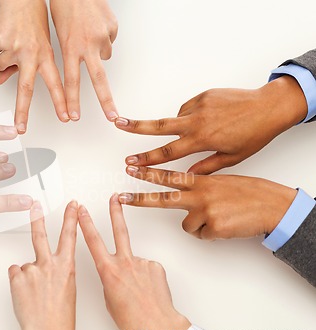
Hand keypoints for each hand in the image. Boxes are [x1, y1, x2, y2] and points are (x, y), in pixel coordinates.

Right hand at [0, 0, 67, 133]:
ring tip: (10, 43)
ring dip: (0, 60)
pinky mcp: (1, 43)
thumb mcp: (35, 45)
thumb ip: (23, 65)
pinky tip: (4, 35)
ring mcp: (16, 50)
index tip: (66, 117)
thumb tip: (3, 79)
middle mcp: (33, 55)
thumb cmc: (30, 19)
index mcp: (46, 56)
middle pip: (26, 89)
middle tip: (21, 127)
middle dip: (22, 111)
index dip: (61, 102)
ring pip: (0, 67)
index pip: (56, 84)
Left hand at [8, 201, 77, 329]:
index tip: (72, 206)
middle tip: (35, 206)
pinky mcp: (17, 277)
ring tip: (34, 293)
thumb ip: (58, 272)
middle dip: (38, 218)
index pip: (70, 235)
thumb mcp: (68, 288)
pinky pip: (15, 274)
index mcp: (67, 266)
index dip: (71, 218)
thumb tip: (46, 267)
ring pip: (26, 265)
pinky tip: (25, 295)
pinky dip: (18, 283)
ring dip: (28, 277)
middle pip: (41, 235)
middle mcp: (50, 264)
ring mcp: (32, 269)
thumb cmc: (61, 317)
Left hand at [50, 0, 117, 120]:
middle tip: (112, 117)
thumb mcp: (58, 33)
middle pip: (98, 80)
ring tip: (88, 33)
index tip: (73, 116)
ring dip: (97, 50)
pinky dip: (103, 36)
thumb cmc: (64, 4)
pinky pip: (109, 40)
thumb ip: (68, 52)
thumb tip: (78, 65)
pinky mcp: (113, 29)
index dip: (72, 101)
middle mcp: (87, 45)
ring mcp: (103, 37)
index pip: (71, 81)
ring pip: (104, 55)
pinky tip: (95, 25)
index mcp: (70, 47)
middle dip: (106, 101)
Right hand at [78, 194, 190, 329]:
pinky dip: (146, 278)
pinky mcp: (156, 267)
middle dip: (115, 212)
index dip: (85, 224)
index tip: (81, 212)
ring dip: (134, 272)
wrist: (157, 326)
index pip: (93, 241)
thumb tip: (115, 274)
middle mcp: (125, 263)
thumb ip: (110, 280)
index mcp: (108, 271)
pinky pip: (147, 269)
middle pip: (118, 231)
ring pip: (134, 261)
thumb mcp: (109, 299)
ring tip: (138, 290)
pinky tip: (148, 290)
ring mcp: (142, 263)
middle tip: (114, 198)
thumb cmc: (132, 319)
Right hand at [115, 76, 307, 173]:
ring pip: (177, 118)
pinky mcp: (204, 95)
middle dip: (136, 126)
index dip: (147, 159)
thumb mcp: (232, 157)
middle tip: (117, 123)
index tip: (131, 163)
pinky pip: (189, 108)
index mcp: (202, 139)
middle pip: (159, 125)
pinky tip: (206, 120)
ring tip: (203, 130)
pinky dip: (191, 116)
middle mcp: (196, 121)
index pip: (168, 152)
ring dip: (179, 126)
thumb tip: (188, 175)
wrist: (269, 106)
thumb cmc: (254, 134)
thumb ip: (206, 166)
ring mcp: (199, 105)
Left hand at [120, 167, 296, 238]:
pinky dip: (211, 234)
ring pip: (186, 225)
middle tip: (121, 197)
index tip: (131, 169)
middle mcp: (200, 194)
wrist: (271, 206)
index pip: (169, 176)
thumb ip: (199, 185)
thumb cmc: (247, 194)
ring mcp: (205, 211)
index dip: (148, 173)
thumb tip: (182, 192)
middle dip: (140, 198)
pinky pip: (202, 235)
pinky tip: (225, 226)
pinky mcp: (213, 227)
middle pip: (163, 198)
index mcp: (201, 181)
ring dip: (199, 225)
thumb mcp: (221, 182)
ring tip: (219, 218)